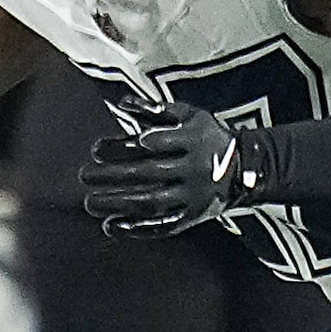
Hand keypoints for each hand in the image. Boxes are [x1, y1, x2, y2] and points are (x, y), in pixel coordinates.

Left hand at [79, 99, 252, 237]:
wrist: (246, 166)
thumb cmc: (207, 137)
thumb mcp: (189, 115)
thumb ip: (156, 110)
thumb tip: (122, 103)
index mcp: (191, 140)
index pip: (151, 144)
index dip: (122, 147)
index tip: (96, 149)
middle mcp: (193, 168)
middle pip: (147, 174)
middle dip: (112, 176)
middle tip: (84, 175)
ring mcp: (194, 195)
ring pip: (152, 202)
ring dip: (118, 203)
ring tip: (90, 203)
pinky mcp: (193, 216)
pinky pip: (164, 225)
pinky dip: (137, 228)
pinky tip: (112, 226)